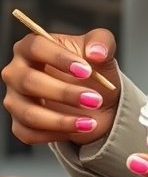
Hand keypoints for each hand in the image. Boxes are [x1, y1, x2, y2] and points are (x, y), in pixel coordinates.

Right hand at [2, 29, 120, 146]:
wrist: (96, 100)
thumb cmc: (92, 69)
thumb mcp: (102, 48)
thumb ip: (102, 42)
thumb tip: (96, 52)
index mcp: (31, 46)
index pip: (35, 46)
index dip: (59, 58)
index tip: (86, 70)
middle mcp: (16, 71)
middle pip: (29, 81)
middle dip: (64, 93)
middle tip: (93, 99)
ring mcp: (15, 99)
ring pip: (30, 113)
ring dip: (62, 120)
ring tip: (89, 122)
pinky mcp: (19, 124)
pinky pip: (30, 133)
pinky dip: (57, 134)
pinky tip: (77, 129)